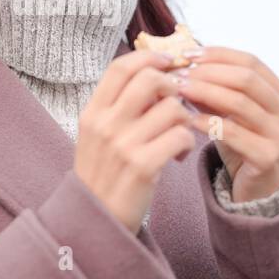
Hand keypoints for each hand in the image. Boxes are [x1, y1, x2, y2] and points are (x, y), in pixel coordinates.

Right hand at [73, 49, 196, 233]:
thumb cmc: (103, 175)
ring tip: (178, 136)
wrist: (96, 222)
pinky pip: (180, 135)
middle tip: (176, 104)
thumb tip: (155, 76)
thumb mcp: (97, 136)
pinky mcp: (143, 166)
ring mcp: (123, 145)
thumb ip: (119, 107)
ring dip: (184, 119)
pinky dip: (186, 143)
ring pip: (172, 108)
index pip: (121, 67)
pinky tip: (178, 156)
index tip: (168, 62)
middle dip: (173, 87)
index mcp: (92, 113)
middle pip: (150, 79)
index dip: (149, 57)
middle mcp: (105, 124)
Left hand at [171, 47, 278, 203]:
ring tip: (180, 90)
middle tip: (181, 73)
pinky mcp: (268, 158)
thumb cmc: (244, 147)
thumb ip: (215, 91)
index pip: (251, 62)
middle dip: (209, 72)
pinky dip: (207, 121)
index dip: (218, 55)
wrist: (260, 191)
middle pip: (246, 79)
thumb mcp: (232, 114)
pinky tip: (188, 119)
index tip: (188, 54)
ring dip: (204, 92)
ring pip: (239, 103)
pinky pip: (232, 133)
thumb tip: (186, 65)